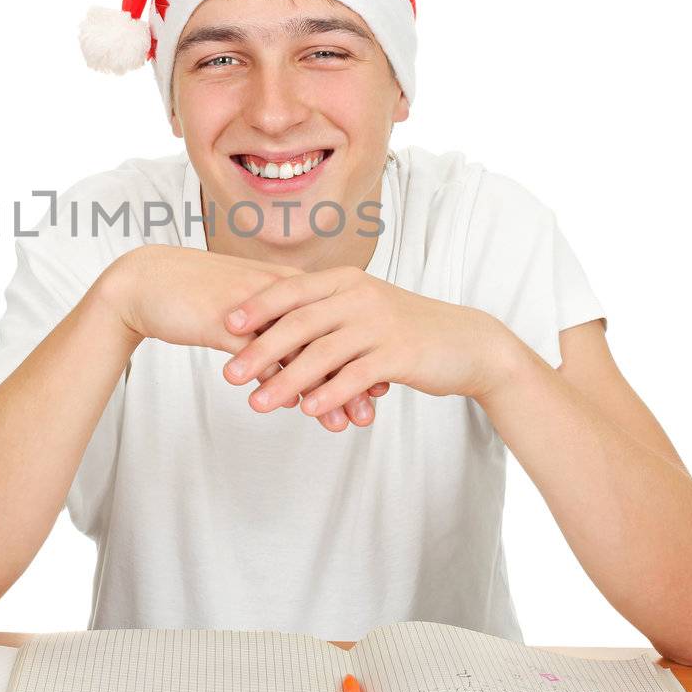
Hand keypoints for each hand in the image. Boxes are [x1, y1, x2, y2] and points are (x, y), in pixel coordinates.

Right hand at [97, 247, 388, 430]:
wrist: (143, 283)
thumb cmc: (192, 294)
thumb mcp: (242, 306)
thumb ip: (271, 326)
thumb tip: (292, 358)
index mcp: (283, 283)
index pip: (331, 321)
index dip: (357, 352)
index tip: (380, 381)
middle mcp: (275, 292)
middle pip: (326, 338)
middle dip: (352, 376)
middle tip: (372, 409)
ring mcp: (253, 309)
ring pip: (300, 354)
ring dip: (324, 391)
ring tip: (343, 423)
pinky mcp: (226, 325)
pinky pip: (262, 361)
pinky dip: (281, 387)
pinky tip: (295, 411)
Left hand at [220, 266, 520, 427]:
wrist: (466, 343)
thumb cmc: (406, 329)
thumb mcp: (364, 309)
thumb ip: (326, 313)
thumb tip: (274, 329)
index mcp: (346, 281)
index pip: (292, 290)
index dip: (257, 306)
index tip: (225, 324)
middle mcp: (360, 296)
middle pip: (299, 323)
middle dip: (260, 350)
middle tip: (229, 375)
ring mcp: (380, 324)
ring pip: (322, 354)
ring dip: (286, 381)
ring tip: (258, 404)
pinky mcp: (399, 354)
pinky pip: (355, 376)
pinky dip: (329, 394)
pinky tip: (308, 410)